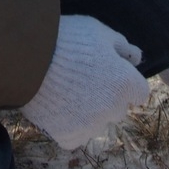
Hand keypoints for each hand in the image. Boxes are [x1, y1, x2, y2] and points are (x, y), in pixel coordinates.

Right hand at [21, 15, 150, 149]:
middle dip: (107, 97)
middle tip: (84, 81)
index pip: (140, 92)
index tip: (110, 74)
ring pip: (97, 123)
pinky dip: (70, 126)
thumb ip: (122, 47)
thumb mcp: (99, 32)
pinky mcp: (68, 136)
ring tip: (67, 93)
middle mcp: (112, 109)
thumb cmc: (67, 39)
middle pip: (118, 108)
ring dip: (89, 113)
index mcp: (124, 83)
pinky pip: (76, 136)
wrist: (29, 59)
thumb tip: (136, 58)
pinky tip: (59, 108)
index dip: (126, 82)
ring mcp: (90, 126)